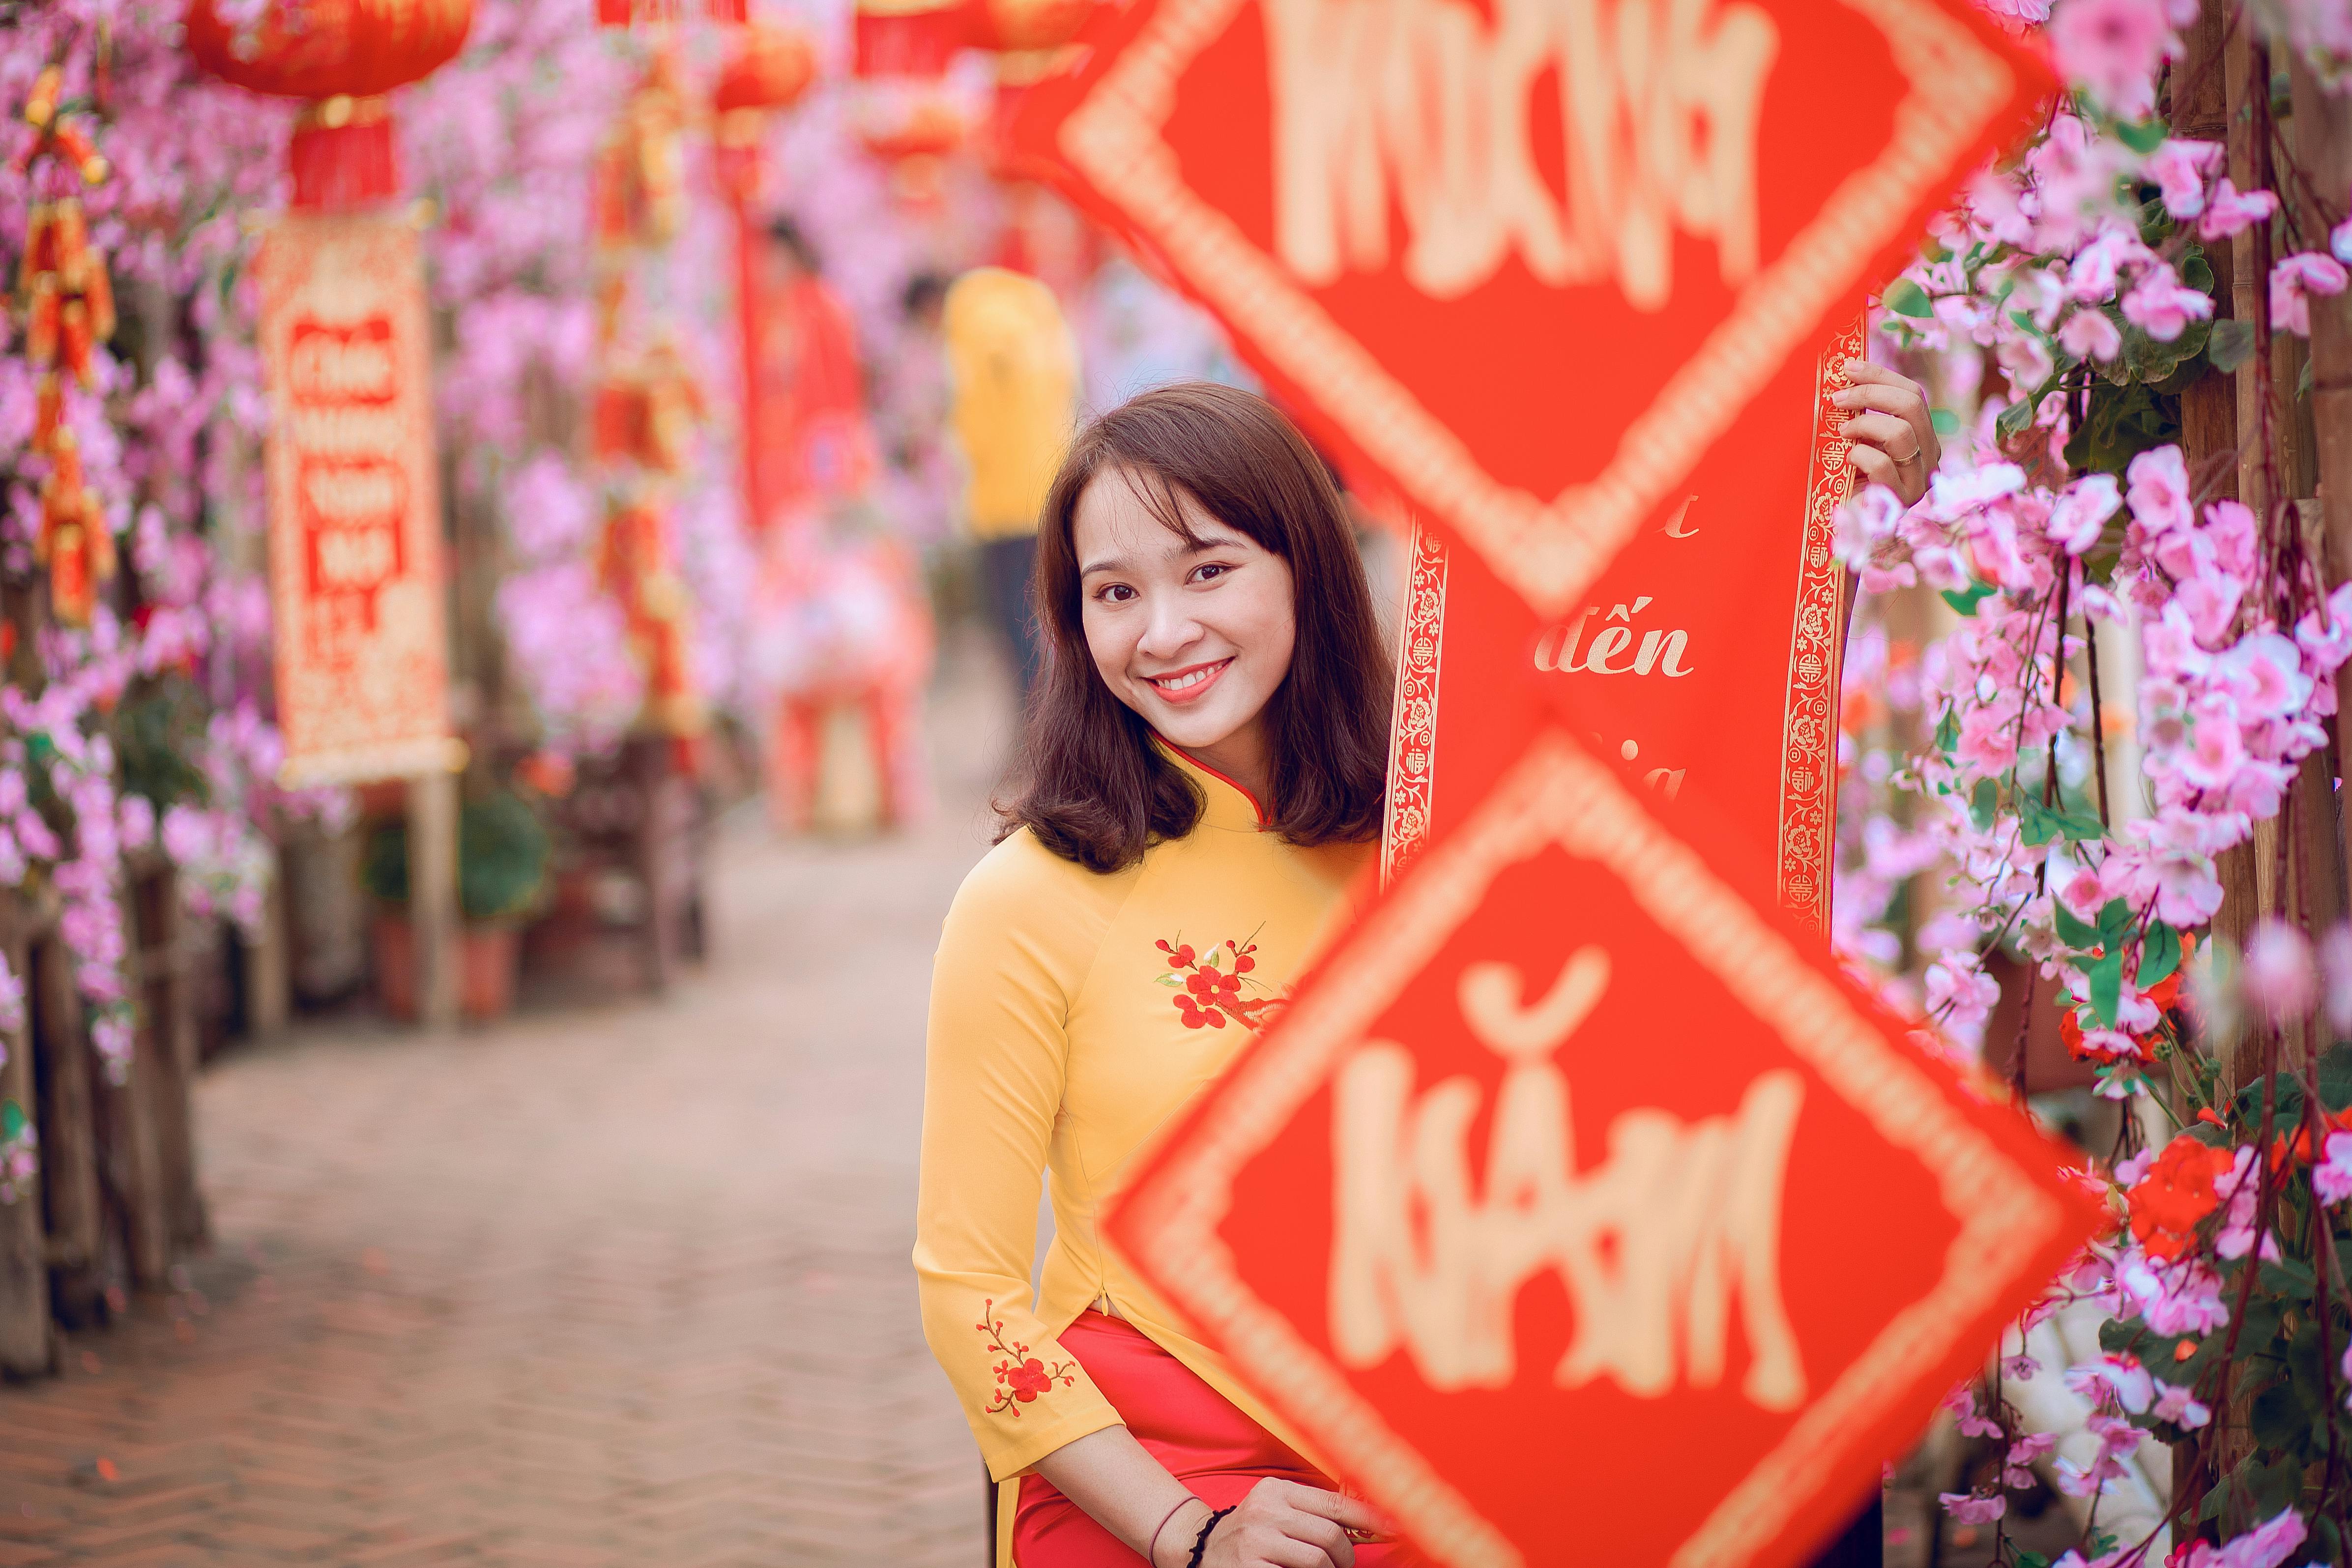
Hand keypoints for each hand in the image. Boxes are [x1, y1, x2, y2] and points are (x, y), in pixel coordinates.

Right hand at [1187, 1478, 1394, 1567]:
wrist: (1199, 1550)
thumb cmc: (1251, 1533)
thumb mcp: (1276, 1511)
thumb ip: (1314, 1514)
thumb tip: (1368, 1524)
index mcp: (1276, 1490)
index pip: (1333, 1503)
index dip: (1369, 1517)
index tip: (1395, 1528)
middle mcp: (1265, 1510)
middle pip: (1329, 1534)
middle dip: (1347, 1555)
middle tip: (1346, 1564)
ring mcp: (1256, 1540)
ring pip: (1317, 1559)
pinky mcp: (1250, 1567)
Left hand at [1833, 358, 1939, 508]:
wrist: (1843, 529)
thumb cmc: (1844, 481)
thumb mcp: (1856, 441)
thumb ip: (1860, 416)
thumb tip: (1843, 377)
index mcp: (1921, 438)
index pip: (1913, 394)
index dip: (1881, 375)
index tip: (1847, 367)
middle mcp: (1927, 457)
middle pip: (1913, 405)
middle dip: (1871, 393)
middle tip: (1837, 398)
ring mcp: (1918, 480)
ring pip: (1902, 432)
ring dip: (1865, 423)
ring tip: (1842, 432)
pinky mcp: (1899, 501)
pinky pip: (1883, 465)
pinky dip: (1860, 454)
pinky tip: (1847, 459)